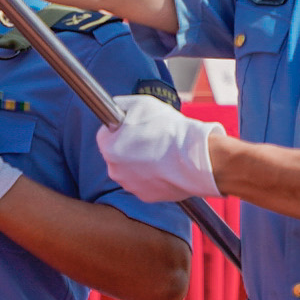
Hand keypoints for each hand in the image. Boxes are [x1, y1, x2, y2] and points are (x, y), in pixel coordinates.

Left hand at [95, 93, 217, 203]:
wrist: (194, 156)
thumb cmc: (168, 129)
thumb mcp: (141, 104)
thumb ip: (121, 105)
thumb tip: (116, 107)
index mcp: (109, 147)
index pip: (105, 135)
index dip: (120, 128)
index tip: (133, 126)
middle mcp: (114, 170)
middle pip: (117, 154)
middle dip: (129, 147)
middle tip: (149, 138)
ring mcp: (130, 185)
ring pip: (131, 170)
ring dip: (141, 162)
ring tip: (160, 151)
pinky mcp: (147, 196)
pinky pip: (145, 183)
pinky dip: (153, 176)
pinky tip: (166, 166)